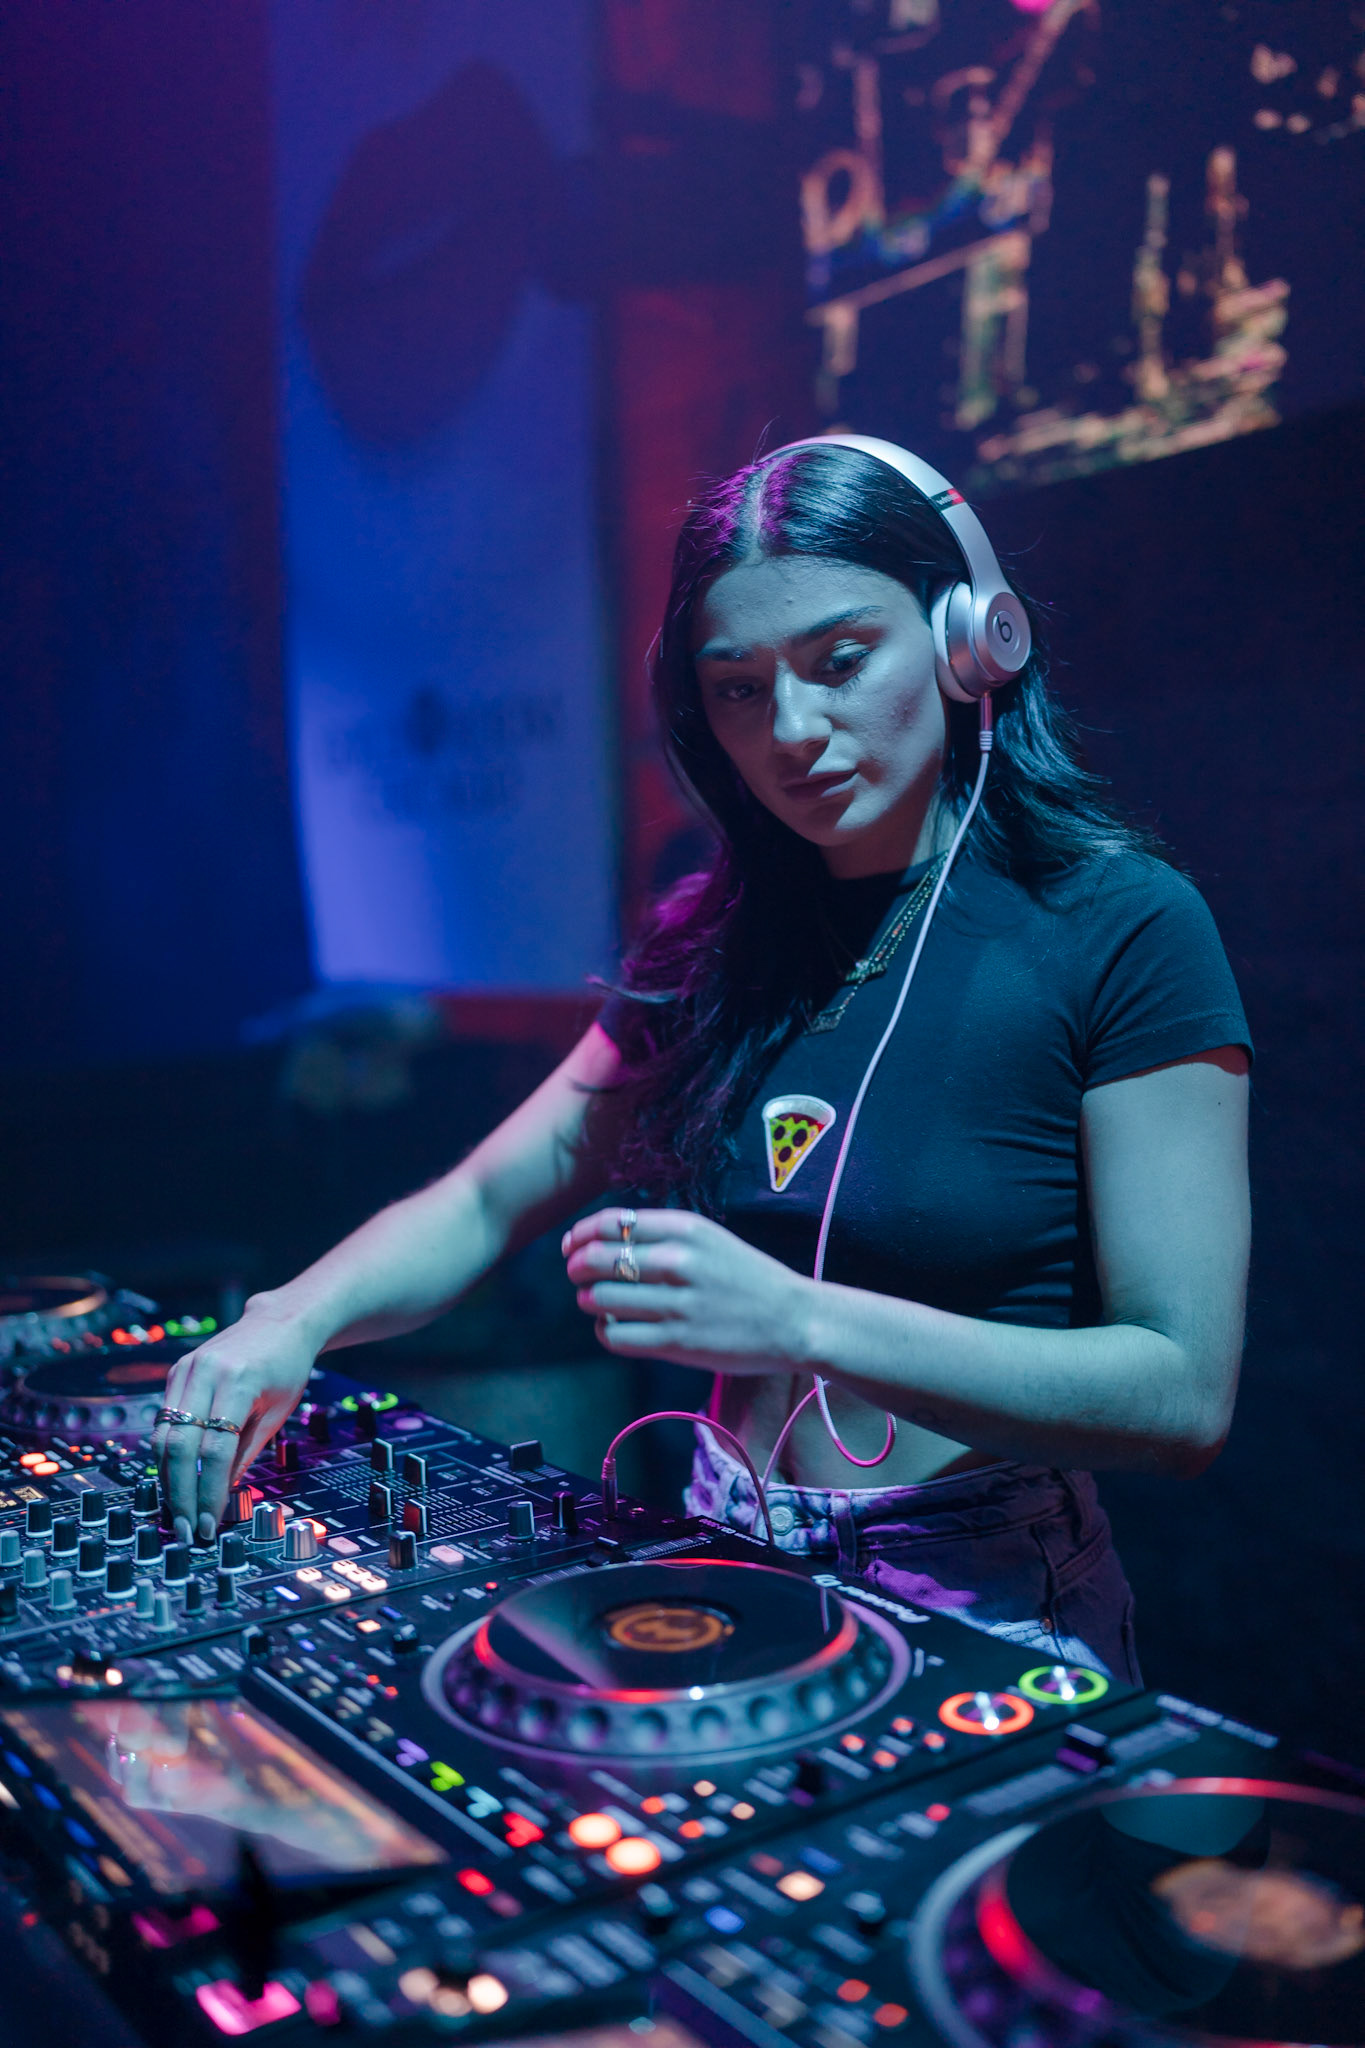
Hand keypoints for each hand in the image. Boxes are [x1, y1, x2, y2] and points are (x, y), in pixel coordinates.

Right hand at [151, 1305, 317, 1542]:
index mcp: (237, 1381)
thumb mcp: (277, 1412)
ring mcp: (185, 1370)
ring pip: (163, 1436)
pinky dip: (166, 1454)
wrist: (278, 1322)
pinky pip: (163, 1421)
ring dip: (168, 1478)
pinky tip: (175, 1478)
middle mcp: (204, 1372)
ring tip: (179, 1510)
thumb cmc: (287, 1366)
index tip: (209, 1522)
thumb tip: (223, 1495)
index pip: (214, 1450)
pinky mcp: (176, 1372)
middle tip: (186, 1527)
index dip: (209, 1491)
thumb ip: (246, 1453)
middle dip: (181, 1493)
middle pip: (180, 1446)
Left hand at [562, 1208, 814, 1373]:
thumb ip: (660, 1235)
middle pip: (597, 1258)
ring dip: (589, 1300)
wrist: (795, 1319)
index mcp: (686, 1228)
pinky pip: (617, 1336)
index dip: (581, 1234)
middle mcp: (680, 1261)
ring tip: (599, 1303)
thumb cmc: (746, 1278)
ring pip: (600, 1298)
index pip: (611, 1222)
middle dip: (577, 1267)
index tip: (572, 1246)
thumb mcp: (708, 1239)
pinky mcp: (678, 1342)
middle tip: (578, 1276)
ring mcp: (678, 1303)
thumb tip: (598, 1240)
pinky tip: (614, 1327)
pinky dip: (605, 1331)